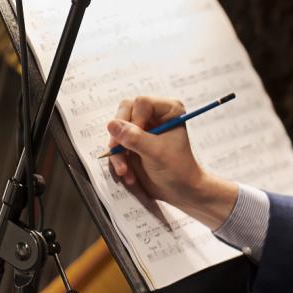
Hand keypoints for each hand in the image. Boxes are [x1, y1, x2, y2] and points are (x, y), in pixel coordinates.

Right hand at [106, 96, 238, 228]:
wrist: (181, 190)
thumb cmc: (178, 169)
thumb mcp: (156, 153)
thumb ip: (134, 138)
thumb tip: (111, 124)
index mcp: (169, 110)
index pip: (141, 102)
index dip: (135, 120)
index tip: (137, 141)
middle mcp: (155, 114)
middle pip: (125, 111)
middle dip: (120, 136)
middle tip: (120, 152)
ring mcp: (142, 127)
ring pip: (117, 128)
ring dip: (118, 152)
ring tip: (125, 171)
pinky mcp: (133, 141)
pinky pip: (116, 143)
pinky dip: (119, 159)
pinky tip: (128, 174)